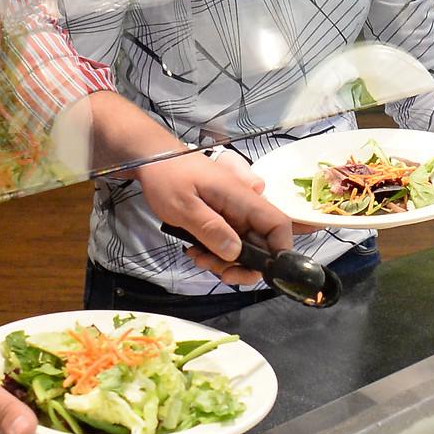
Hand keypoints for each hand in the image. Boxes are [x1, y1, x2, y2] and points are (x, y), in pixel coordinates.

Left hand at [132, 149, 293, 284]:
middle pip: (262, 242)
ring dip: (226, 261)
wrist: (153, 159)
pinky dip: (216, 251)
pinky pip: (229, 239)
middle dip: (244, 265)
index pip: (278, 224)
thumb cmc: (167, 177)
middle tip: (220, 273)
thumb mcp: (184, 206)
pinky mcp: (222, 216)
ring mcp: (233, 211)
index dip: (280, 250)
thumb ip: (210, 229)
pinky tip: (196, 251)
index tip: (261, 272)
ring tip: (199, 259)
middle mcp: (243, 205)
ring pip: (244, 245)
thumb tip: (236, 253)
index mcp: (241, 197)